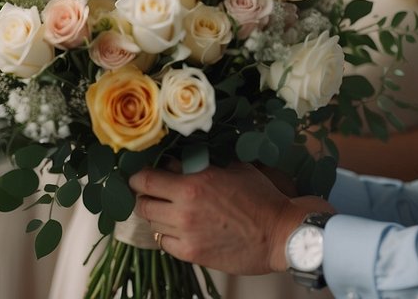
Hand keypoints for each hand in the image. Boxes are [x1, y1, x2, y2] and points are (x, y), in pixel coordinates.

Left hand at [130, 163, 323, 275]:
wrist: (280, 234)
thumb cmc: (259, 197)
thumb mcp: (231, 169)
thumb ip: (200, 165)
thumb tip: (174, 163)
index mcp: (193, 184)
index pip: (145, 180)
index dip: (137, 178)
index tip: (138, 177)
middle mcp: (184, 209)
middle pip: (143, 204)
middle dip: (144, 197)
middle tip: (152, 194)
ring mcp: (186, 234)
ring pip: (153, 225)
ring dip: (158, 216)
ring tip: (171, 212)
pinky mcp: (192, 254)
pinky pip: (165, 244)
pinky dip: (168, 236)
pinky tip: (181, 230)